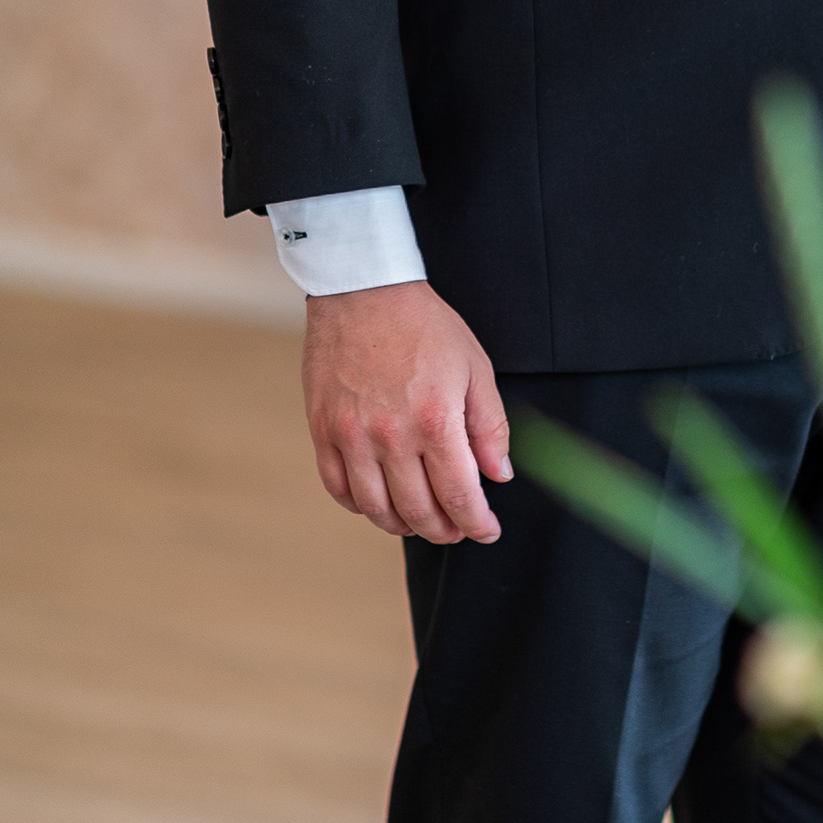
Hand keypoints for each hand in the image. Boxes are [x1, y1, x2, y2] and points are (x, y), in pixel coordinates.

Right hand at [302, 280, 511, 544]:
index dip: (476, 523)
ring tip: (421, 520)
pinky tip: (380, 500)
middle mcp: (391, 436)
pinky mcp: (323, 430)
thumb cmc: (424, 325)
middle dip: (445, 530)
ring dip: (404, 525)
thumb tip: (499, 476)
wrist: (363, 291)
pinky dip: (362, 506)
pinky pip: (339, 488)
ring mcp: (351, 436)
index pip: (459, 495)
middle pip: (419, 511)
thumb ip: (490, 426)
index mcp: (435, 419)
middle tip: (457, 529)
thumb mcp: (475, 368)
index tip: (486, 531)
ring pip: (377, 510)